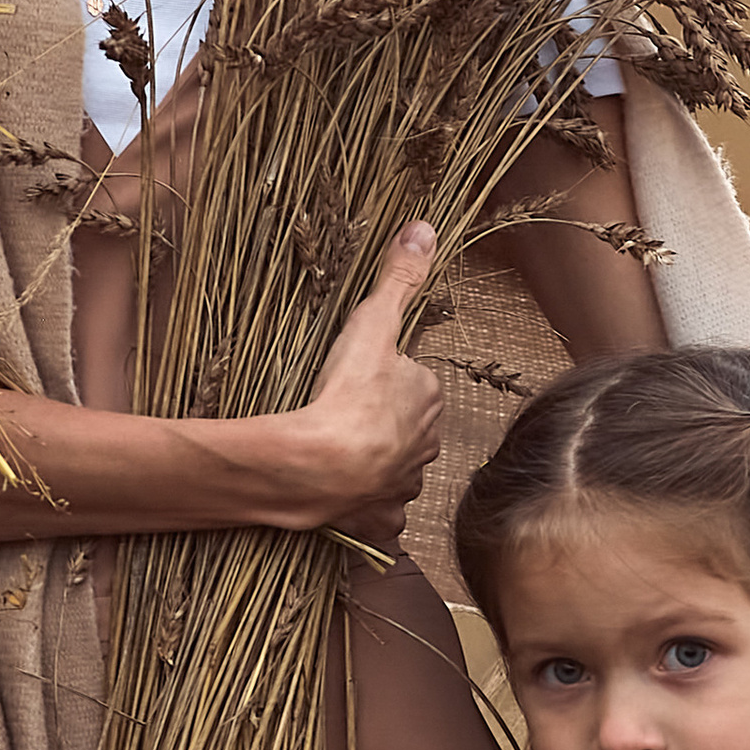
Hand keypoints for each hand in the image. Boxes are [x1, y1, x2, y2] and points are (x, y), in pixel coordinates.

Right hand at [293, 224, 444, 536]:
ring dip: (376, 464)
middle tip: (343, 413)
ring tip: (339, 454)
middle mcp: (427, 445)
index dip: (385, 377)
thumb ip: (398, 279)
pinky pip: (379, 516)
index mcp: (429, 399)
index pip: (414, 381)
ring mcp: (404, 487)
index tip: (356, 378)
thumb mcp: (371, 324)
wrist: (320, 467)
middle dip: (384, 421)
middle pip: (407, 427)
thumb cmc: (346, 394)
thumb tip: (426, 229)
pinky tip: (346, 500)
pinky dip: (367, 511)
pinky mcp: (381, 521)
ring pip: (396, 471)